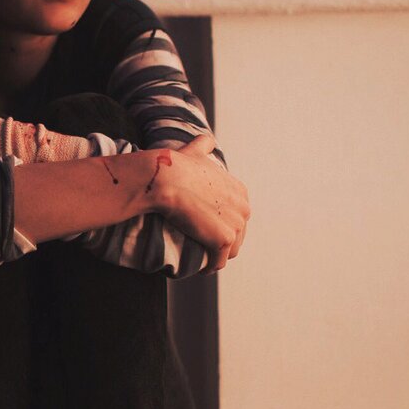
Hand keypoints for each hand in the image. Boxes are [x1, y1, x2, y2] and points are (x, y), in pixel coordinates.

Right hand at [148, 134, 250, 273]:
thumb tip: (207, 141)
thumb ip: (204, 146)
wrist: (165, 179)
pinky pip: (218, 262)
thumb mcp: (196, 150)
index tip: (205, 229)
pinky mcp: (223, 240)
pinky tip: (200, 267)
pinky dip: (209, 266)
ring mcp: (235, 225)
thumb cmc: (177, 166)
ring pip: (229, 251)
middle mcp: (244, 208)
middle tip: (202, 246)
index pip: (236, 216)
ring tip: (201, 258)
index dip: (221, 223)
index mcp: (240, 191)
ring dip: (217, 256)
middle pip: (237, 235)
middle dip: (221, 242)